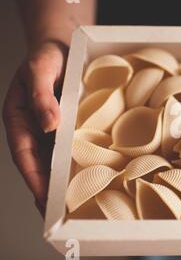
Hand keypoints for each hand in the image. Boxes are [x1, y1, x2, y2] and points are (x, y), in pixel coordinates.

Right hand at [2, 41, 66, 213]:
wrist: (60, 45)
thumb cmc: (46, 56)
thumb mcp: (40, 70)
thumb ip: (41, 96)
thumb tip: (49, 126)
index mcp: (18, 118)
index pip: (24, 155)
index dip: (33, 178)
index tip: (44, 198)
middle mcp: (32, 127)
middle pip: (37, 164)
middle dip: (45, 189)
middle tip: (58, 214)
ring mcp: (48, 129)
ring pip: (51, 161)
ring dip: (59, 182)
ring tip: (71, 205)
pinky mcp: (65, 126)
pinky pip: (67, 149)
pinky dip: (72, 165)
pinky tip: (84, 177)